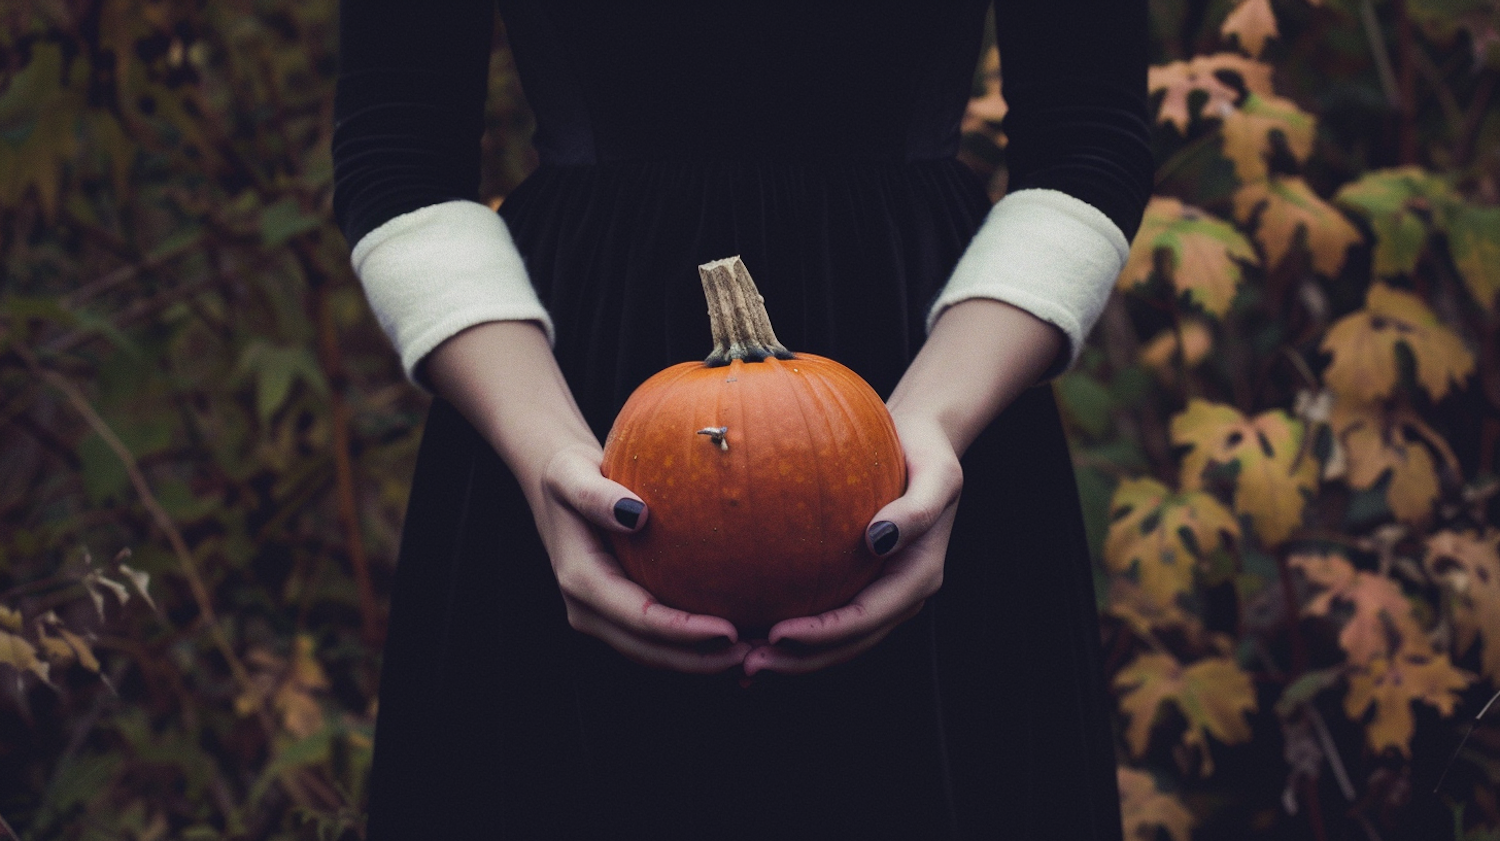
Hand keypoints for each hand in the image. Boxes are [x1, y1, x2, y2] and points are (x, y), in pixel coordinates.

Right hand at [423, 321, 748, 674]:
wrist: (553, 488)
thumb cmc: (568, 474)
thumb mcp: (572, 475)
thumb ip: (596, 496)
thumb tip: (637, 513)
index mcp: (582, 583)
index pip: (641, 620)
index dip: (684, 632)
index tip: (729, 630)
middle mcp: (588, 612)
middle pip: (651, 653)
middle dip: (701, 661)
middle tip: (754, 655)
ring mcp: (602, 619)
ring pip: (656, 657)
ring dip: (702, 662)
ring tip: (754, 654)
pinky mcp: (618, 616)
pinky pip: (658, 642)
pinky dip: (694, 648)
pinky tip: (738, 637)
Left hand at [742, 414, 961, 675]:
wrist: (922, 443)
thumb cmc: (928, 451)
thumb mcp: (937, 474)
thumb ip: (918, 509)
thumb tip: (879, 539)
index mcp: (917, 578)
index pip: (866, 619)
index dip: (824, 635)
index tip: (777, 634)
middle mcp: (899, 596)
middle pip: (847, 644)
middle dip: (799, 662)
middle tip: (748, 666)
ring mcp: (880, 595)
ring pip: (834, 642)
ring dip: (791, 659)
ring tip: (741, 664)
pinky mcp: (859, 584)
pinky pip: (824, 615)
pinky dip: (791, 632)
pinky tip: (748, 630)